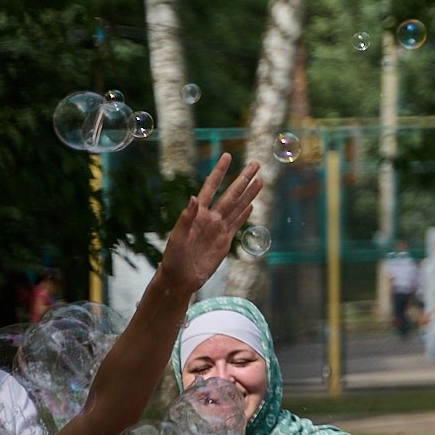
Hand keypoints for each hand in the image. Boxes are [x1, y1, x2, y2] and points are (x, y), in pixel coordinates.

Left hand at [156, 156, 264, 292]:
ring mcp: (219, 229)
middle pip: (231, 194)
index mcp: (198, 214)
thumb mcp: (177, 237)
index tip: (227, 156)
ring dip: (249, 193)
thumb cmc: (173, 258)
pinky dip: (245, 214)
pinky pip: (237, 224)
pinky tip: (251, 205)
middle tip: (256, 164)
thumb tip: (194, 197)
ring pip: (238, 207)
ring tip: (260, 180)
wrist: (180, 279)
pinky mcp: (225, 241)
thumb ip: (186, 217)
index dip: (219, 172)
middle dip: (243, 178)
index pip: (211, 188)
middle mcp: (211, 218)